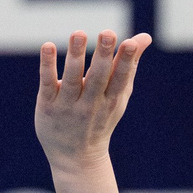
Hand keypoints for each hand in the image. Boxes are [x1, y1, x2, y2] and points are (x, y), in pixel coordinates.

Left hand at [35, 29, 150, 173]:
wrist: (76, 159)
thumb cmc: (101, 119)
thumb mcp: (119, 96)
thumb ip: (130, 65)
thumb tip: (144, 37)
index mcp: (111, 100)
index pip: (120, 79)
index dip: (126, 61)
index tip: (130, 42)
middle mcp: (91, 104)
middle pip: (98, 78)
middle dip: (103, 55)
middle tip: (108, 33)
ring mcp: (68, 106)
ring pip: (72, 79)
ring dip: (76, 56)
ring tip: (79, 33)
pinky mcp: (47, 105)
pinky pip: (47, 83)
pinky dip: (48, 66)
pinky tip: (48, 47)